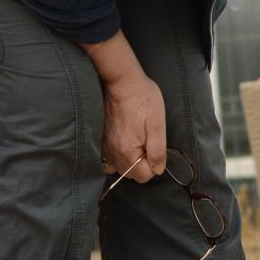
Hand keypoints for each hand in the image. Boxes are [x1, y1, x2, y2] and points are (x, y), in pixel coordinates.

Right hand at [101, 70, 165, 184]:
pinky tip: (125, 139)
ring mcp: (104, 147)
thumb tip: (158, 170)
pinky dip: (119, 154)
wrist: (122, 82)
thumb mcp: (157, 125)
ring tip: (137, 140)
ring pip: (120, 167)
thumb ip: (158, 151)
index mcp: (128, 153)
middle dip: (142, 163)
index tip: (155, 148)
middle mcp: (113, 154)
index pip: (144, 176)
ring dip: (130, 160)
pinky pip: (110, 157)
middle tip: (147, 142)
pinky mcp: (100, 139)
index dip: (154, 164)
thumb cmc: (143, 100)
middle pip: (132, 174)